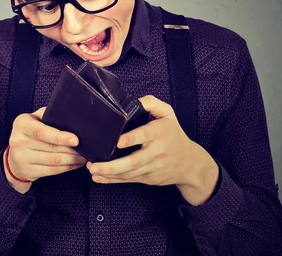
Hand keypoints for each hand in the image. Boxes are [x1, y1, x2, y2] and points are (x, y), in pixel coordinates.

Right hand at [6, 107, 86, 191]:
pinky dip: (67, 168)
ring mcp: (22, 158)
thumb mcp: (34, 119)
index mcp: (21, 124)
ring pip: (54, 161)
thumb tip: (70, 116)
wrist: (14, 156)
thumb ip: (48, 115)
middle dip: (72, 149)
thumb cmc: (30, 133)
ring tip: (83, 156)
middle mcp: (19, 141)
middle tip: (85, 148)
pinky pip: (52, 171)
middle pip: (51, 148)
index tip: (76, 140)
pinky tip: (75, 164)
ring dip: (72, 159)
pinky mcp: (28, 171)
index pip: (42, 131)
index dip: (60, 137)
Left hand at [86, 95, 218, 204]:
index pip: (144, 136)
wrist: (190, 163)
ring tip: (92, 170)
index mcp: (159, 133)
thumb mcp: (168, 114)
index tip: (117, 142)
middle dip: (112, 166)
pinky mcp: (149, 178)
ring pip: (129, 173)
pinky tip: (99, 178)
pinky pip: (129, 180)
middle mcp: (156, 152)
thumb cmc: (174, 134)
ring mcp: (152, 167)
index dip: (131, 139)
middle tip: (94, 165)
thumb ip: (151, 103)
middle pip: (133, 161)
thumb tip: (134, 101)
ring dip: (109, 174)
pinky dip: (113, 181)